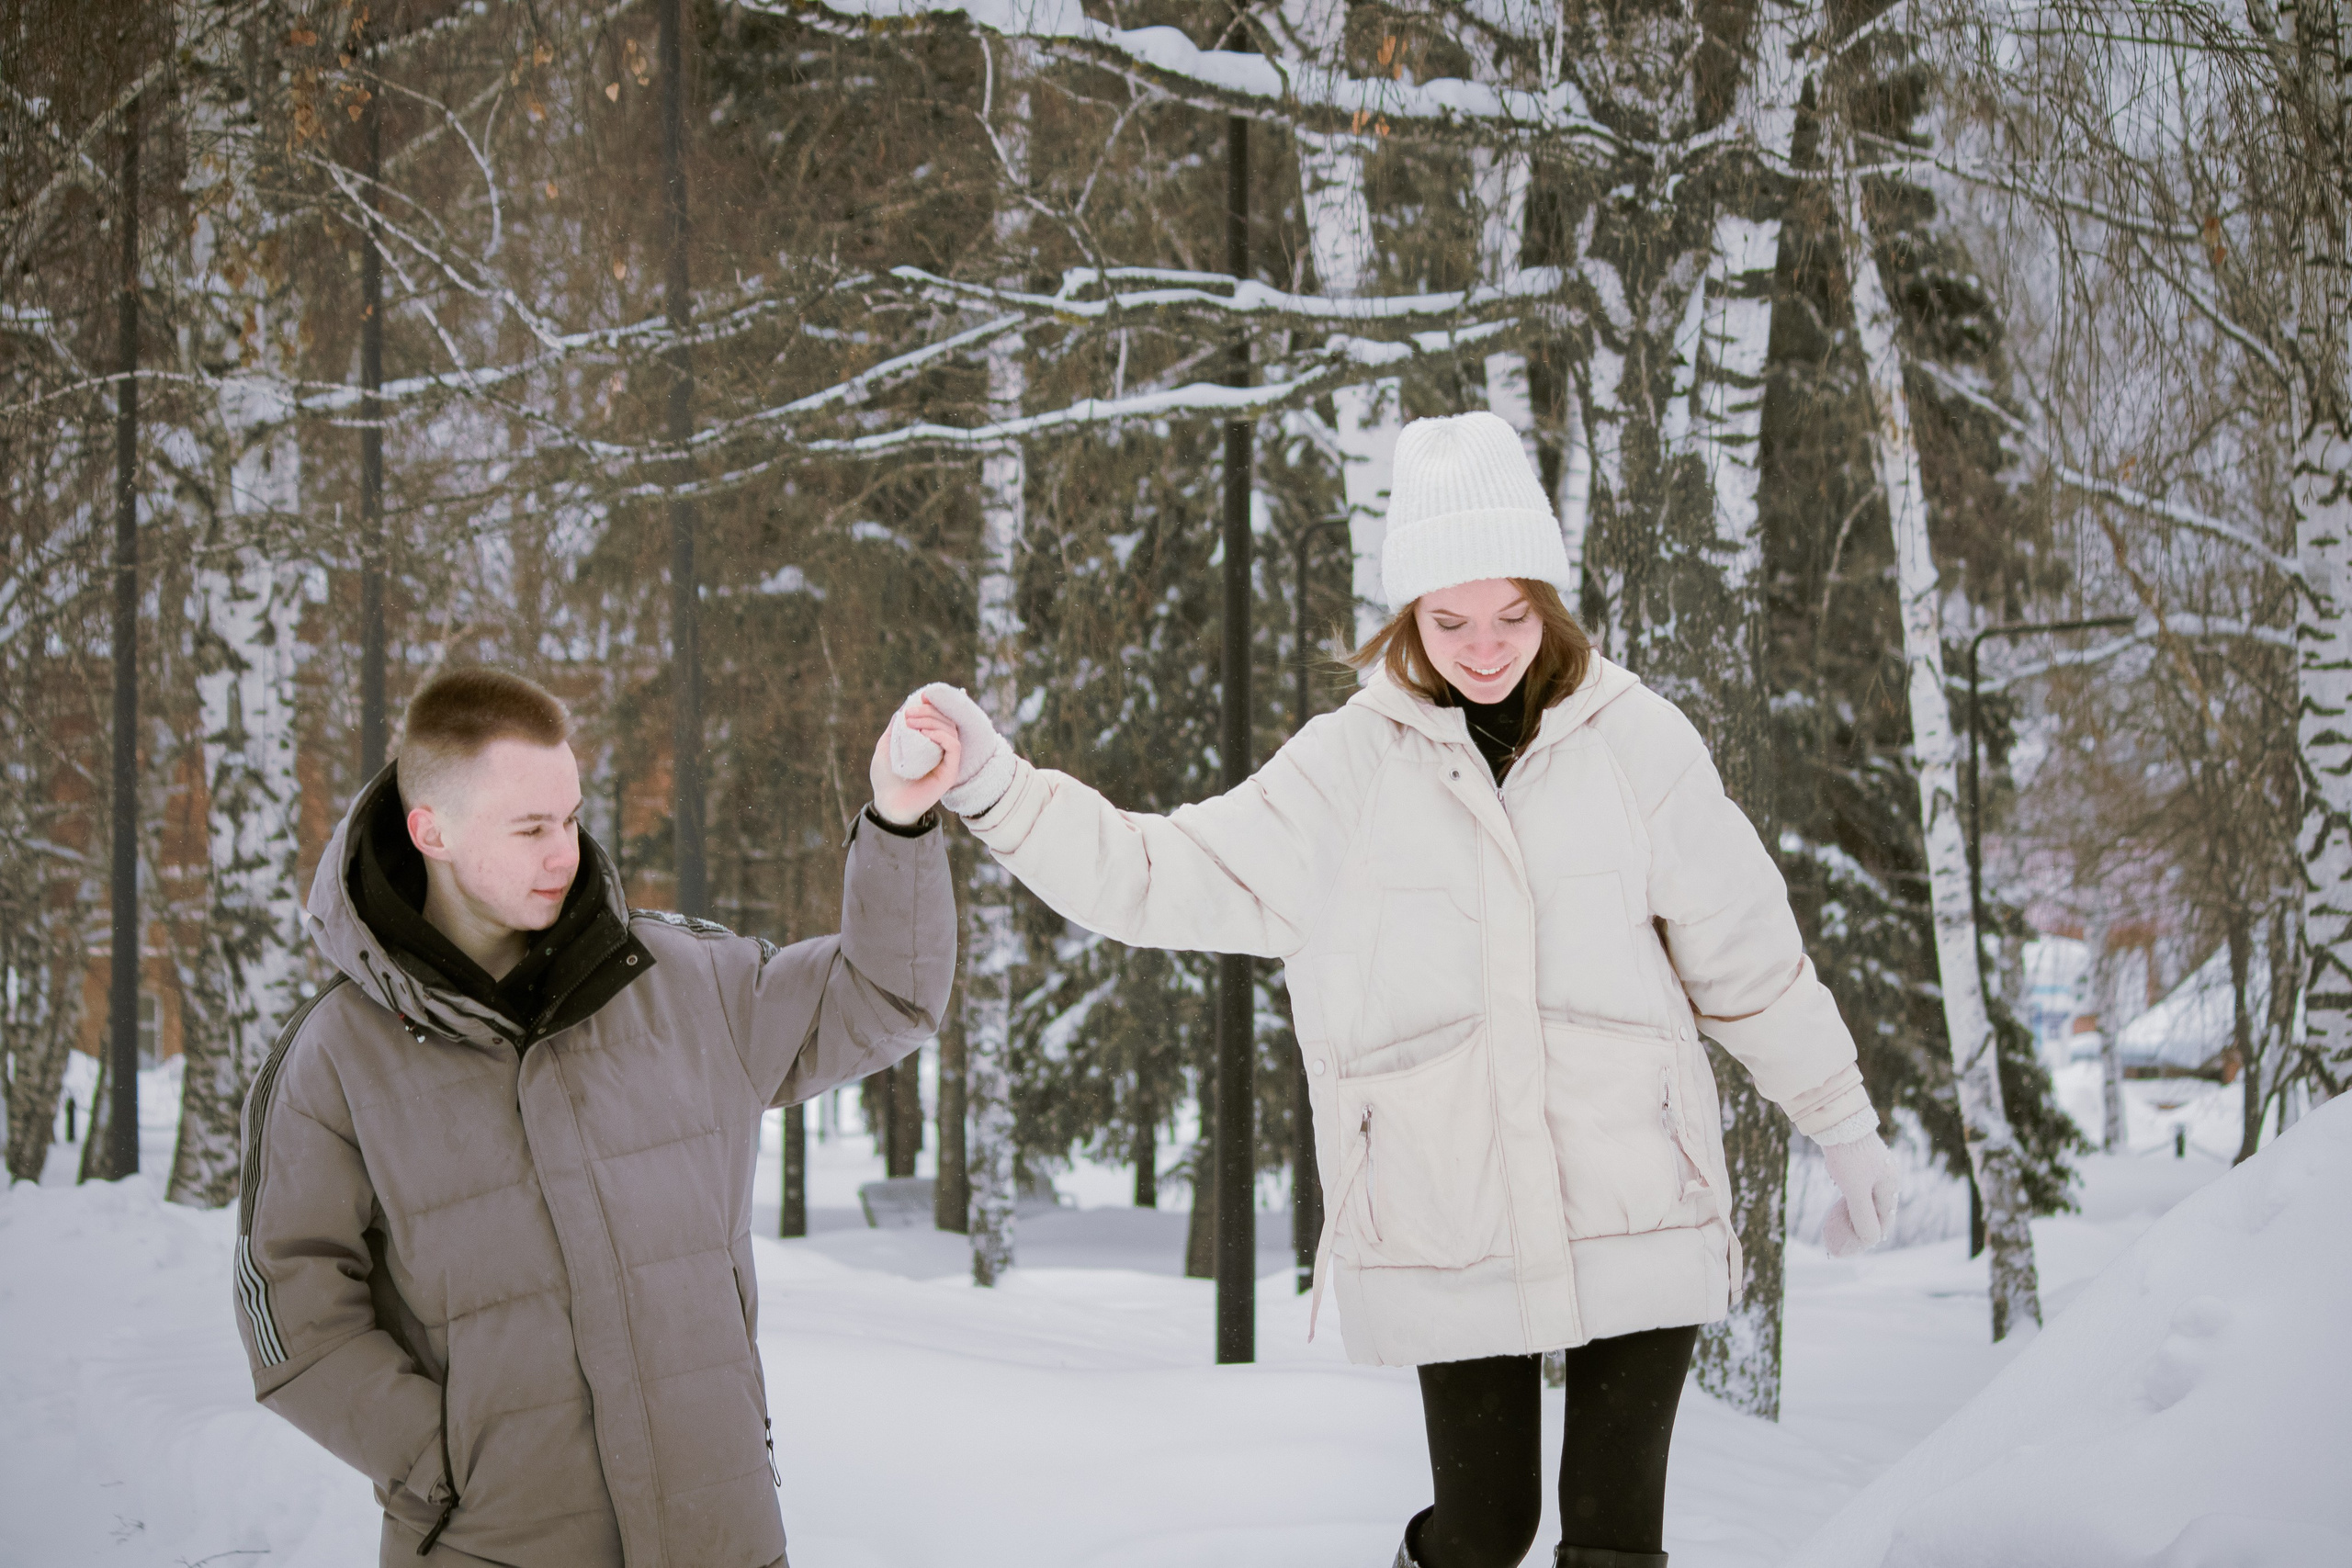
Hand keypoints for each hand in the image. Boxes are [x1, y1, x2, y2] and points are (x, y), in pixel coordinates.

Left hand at [870, 698, 960, 824]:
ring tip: (913, 722)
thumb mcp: (886, 748)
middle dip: (929, 711)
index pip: (938, 718)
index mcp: (928, 744)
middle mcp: (940, 750)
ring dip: (933, 720)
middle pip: (945, 721)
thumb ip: (895, 729)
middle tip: (909, 713)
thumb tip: (902, 709)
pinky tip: (925, 734)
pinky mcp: (950, 772)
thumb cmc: (885, 779)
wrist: (888, 803)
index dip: (932, 705)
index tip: (919, 697)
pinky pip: (954, 747)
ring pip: (951, 730)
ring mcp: (947, 761)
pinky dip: (942, 736)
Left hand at [1820, 1130, 1899, 1256]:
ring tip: (1841, 1221)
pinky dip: (1850, 1195)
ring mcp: (1872, 1167)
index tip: (1855, 1247)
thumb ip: (1864, 1216)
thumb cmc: (1849, 1155)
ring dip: (1855, 1209)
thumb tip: (1870, 1240)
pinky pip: (1857, 1184)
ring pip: (1866, 1195)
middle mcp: (1885, 1176)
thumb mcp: (1856, 1190)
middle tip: (1846, 1237)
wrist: (1838, 1119)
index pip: (1884, 1220)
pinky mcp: (1859, 1159)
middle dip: (1863, 1224)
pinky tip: (1839, 1196)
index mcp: (1889, 1185)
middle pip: (1876, 1209)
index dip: (1871, 1236)